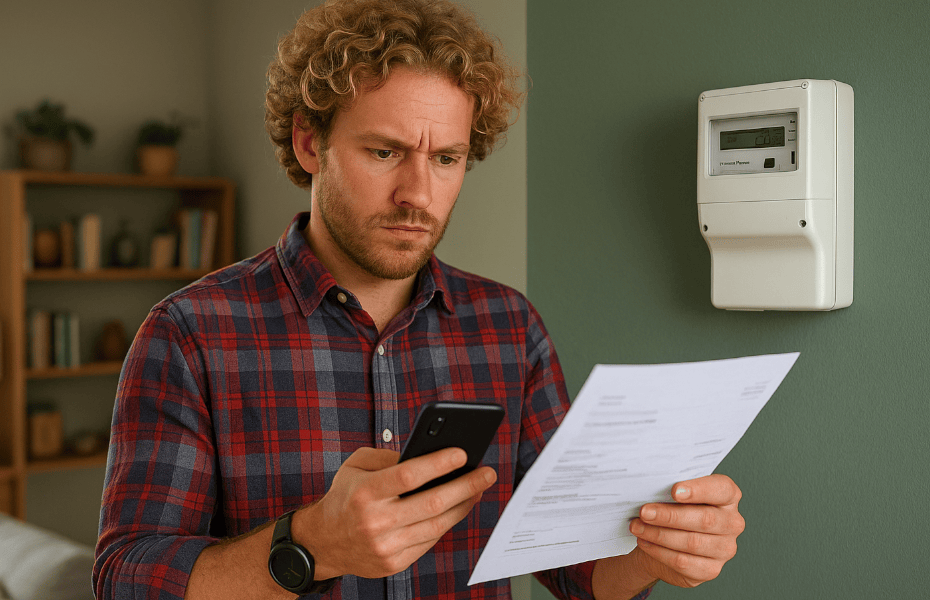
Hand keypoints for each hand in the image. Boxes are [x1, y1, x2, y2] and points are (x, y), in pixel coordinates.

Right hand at [295, 446, 496, 579]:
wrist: (323, 542)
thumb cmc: (345, 496)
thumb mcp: (355, 465)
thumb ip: (388, 455)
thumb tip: (428, 454)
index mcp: (364, 492)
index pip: (408, 476)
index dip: (439, 464)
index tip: (462, 453)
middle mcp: (375, 521)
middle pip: (431, 503)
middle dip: (465, 486)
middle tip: (486, 473)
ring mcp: (385, 546)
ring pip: (437, 525)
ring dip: (463, 506)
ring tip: (478, 489)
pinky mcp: (393, 563)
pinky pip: (429, 541)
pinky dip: (447, 523)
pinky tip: (458, 508)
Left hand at [628, 474, 744, 587]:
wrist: (666, 543)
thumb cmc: (674, 511)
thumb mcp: (674, 496)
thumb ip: (671, 489)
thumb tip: (649, 487)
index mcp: (728, 497)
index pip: (722, 489)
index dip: (699, 489)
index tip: (674, 491)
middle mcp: (732, 523)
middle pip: (705, 519)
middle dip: (670, 516)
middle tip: (644, 512)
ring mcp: (724, 548)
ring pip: (692, 542)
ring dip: (659, 534)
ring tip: (638, 527)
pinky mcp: (710, 569)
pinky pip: (683, 562)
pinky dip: (660, 552)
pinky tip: (645, 542)